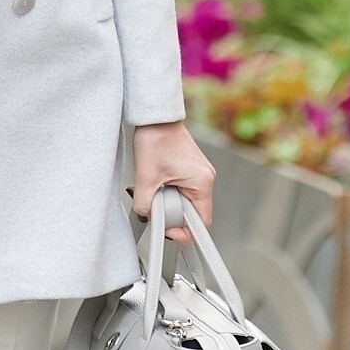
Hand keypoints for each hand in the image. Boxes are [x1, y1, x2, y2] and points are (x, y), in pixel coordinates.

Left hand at [132, 121, 214, 242]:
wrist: (155, 117)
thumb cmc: (156, 138)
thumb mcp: (146, 178)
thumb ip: (144, 204)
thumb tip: (145, 216)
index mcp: (202, 183)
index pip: (201, 222)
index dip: (185, 232)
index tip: (168, 231)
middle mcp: (205, 179)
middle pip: (191, 212)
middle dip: (170, 214)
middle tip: (154, 207)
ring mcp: (198, 174)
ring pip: (184, 201)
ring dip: (167, 202)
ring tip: (153, 191)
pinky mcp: (190, 170)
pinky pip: (182, 189)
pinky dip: (168, 191)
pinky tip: (156, 184)